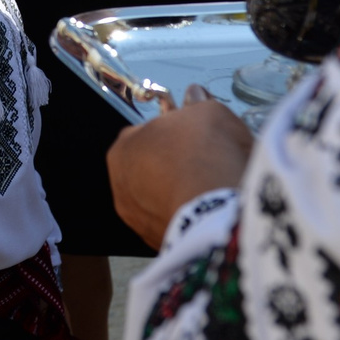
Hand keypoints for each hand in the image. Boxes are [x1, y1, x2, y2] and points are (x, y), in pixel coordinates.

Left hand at [107, 92, 254, 249]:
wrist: (218, 210)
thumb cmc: (207, 153)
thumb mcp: (209, 112)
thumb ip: (198, 104)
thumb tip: (195, 96)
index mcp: (123, 148)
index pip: (148, 134)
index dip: (178, 132)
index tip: (199, 135)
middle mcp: (120, 186)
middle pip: (154, 168)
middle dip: (178, 164)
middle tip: (209, 161)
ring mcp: (137, 220)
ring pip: (164, 197)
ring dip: (184, 191)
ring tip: (215, 187)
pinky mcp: (158, 243)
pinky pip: (176, 221)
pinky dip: (191, 215)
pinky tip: (213, 209)